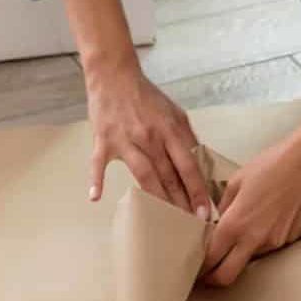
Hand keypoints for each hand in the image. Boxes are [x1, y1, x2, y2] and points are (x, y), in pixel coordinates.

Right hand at [83, 56, 211, 218]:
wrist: (114, 77)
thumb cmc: (146, 97)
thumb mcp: (174, 111)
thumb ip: (186, 136)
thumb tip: (199, 161)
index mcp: (170, 129)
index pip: (188, 165)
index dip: (198, 189)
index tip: (205, 211)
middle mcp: (150, 136)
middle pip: (168, 174)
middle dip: (181, 201)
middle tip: (190, 224)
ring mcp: (125, 140)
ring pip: (143, 174)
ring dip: (156, 197)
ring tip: (165, 219)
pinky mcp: (103, 141)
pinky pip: (99, 163)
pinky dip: (96, 179)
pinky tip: (95, 197)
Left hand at [199, 131, 300, 286]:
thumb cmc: (271, 165)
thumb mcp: (236, 182)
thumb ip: (222, 209)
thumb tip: (215, 225)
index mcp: (235, 224)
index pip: (210, 260)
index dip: (199, 267)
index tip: (195, 266)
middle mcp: (254, 239)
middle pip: (226, 276)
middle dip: (213, 278)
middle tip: (208, 271)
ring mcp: (274, 242)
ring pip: (249, 260)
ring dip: (240, 253)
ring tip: (245, 228)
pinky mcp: (289, 239)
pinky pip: (268, 247)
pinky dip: (261, 240)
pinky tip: (265, 219)